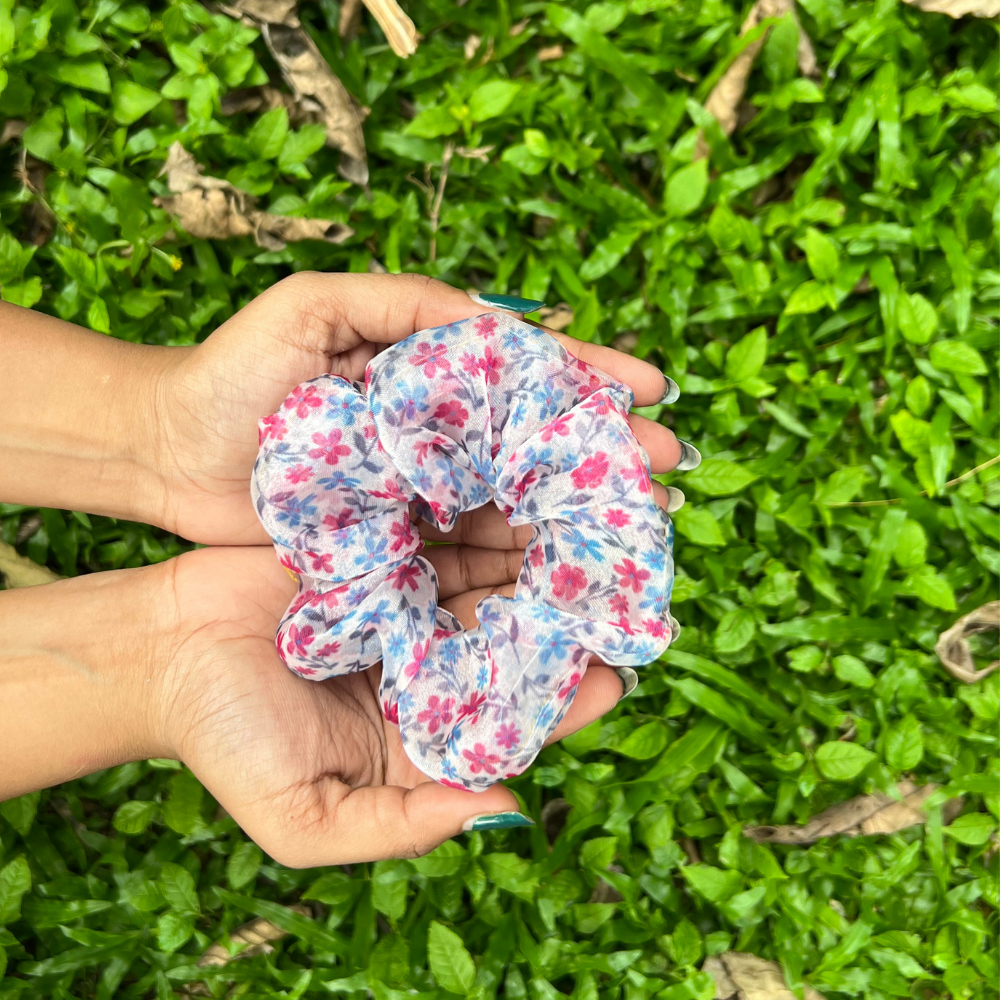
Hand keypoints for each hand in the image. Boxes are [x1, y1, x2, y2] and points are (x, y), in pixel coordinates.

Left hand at [150, 272, 685, 543]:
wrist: (167, 452)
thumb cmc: (234, 373)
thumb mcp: (315, 306)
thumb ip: (407, 303)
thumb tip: (506, 317)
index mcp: (429, 373)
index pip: (527, 376)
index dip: (590, 380)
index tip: (650, 391)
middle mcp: (437, 434)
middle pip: (538, 444)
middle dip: (606, 452)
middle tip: (670, 469)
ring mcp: (421, 492)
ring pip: (517, 502)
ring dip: (579, 511)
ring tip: (642, 524)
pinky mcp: (396, 546)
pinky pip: (470, 553)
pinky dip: (522, 560)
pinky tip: (568, 570)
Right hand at [157, 542, 625, 865]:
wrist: (160, 651)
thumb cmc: (227, 738)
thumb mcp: (307, 816)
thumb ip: (402, 828)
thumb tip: (505, 811)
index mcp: (427, 725)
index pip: (515, 715)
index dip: (567, 698)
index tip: (615, 672)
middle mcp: (432, 656)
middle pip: (517, 633)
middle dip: (569, 608)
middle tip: (627, 578)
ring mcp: (413, 595)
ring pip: (495, 572)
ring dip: (541, 548)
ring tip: (592, 519)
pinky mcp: (387, 544)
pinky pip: (446, 526)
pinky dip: (484, 509)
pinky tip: (524, 484)